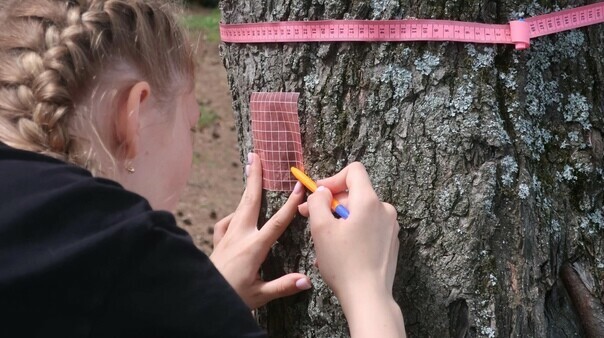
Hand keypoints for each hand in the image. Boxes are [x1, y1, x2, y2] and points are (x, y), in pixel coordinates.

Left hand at [209, 153, 310, 308]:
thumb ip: (283, 286)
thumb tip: (307, 280)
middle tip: (256, 156)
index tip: (298, 185)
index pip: (277, 222)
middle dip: (255, 177)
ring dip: (246, 189)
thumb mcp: (260, 295)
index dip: (289, 203)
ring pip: (239, 207)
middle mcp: (240, 237)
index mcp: (254, 248)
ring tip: (251, 171)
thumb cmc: (232, 298)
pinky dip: (232, 214)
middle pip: (250, 201)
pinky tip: (237, 214)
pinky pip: (225, 222)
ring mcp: (227, 237)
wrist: (201, 300)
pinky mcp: (218, 243)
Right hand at [300, 162, 404, 336]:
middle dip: (331, 203)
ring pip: (359, 213)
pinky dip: (352, 232)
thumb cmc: (344, 263)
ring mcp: (390, 227)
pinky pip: (367, 228)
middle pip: (355, 193)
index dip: (332, 179)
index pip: (354, 171)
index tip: (318, 195)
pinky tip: (338, 252)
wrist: (368, 297)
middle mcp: (384, 210)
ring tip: (323, 242)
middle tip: (309, 217)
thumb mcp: (321, 229)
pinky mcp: (390, 243)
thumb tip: (321, 192)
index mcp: (369, 201)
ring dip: (339, 220)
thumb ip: (318, 202)